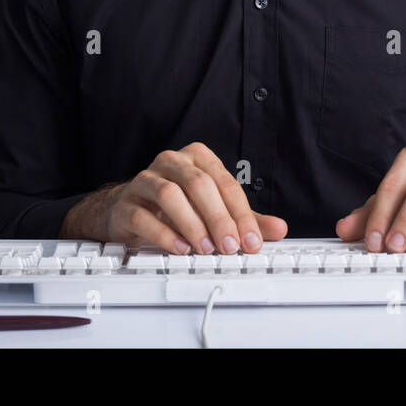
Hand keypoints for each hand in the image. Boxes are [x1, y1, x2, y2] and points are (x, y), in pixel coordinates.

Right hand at [102, 142, 286, 254]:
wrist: (131, 209)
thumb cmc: (178, 205)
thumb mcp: (216, 209)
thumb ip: (247, 218)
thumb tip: (278, 228)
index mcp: (198, 157)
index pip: (224, 182)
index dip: (240, 213)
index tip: (250, 240)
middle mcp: (172, 162)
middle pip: (199, 184)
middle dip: (218, 218)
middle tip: (229, 246)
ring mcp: (146, 180)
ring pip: (169, 195)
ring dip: (191, 224)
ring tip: (205, 248)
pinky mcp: (127, 203)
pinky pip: (144, 216)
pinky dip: (164, 234)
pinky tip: (180, 248)